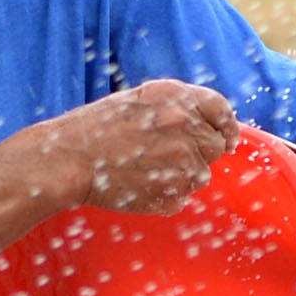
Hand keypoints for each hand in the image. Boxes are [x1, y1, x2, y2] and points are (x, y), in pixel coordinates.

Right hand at [36, 80, 235, 215]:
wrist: (69, 160)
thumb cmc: (95, 128)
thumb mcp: (137, 100)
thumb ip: (175, 107)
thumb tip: (206, 123)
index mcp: (176, 98)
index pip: (221, 109)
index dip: (225, 125)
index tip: (226, 137)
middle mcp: (186, 127)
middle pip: (216, 146)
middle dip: (200, 151)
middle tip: (169, 155)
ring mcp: (183, 164)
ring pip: (200, 175)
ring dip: (181, 175)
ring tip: (144, 169)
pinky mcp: (173, 194)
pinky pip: (181, 197)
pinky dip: (166, 194)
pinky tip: (137, 184)